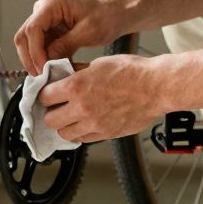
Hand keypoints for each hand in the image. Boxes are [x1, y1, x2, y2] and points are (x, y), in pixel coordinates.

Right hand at [14, 0, 126, 74]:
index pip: (33, 29)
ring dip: (37, 60)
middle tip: (41, 77)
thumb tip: (46, 61)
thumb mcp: (88, 32)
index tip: (43, 69)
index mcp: (53, 3)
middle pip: (25, 36)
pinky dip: (45, 60)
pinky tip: (54, 70)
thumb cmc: (106, 17)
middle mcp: (45, 9)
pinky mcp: (50, 31)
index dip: (35, 51)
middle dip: (31, 58)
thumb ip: (65, 45)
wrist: (116, 15)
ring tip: (49, 75)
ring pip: (29, 44)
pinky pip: (40, 47)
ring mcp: (46, 20)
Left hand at [40, 54, 165, 142]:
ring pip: (64, 134)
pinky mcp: (106, 134)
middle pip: (49, 119)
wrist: (157, 87)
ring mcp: (94, 124)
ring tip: (71, 116)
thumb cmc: (134, 72)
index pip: (45, 96)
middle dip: (51, 111)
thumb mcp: (100, 63)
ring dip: (64, 125)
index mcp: (77, 86)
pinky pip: (83, 140)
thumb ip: (78, 71)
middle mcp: (82, 108)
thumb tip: (64, 73)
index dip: (45, 93)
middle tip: (57, 106)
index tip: (49, 92)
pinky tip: (85, 123)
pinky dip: (80, 133)